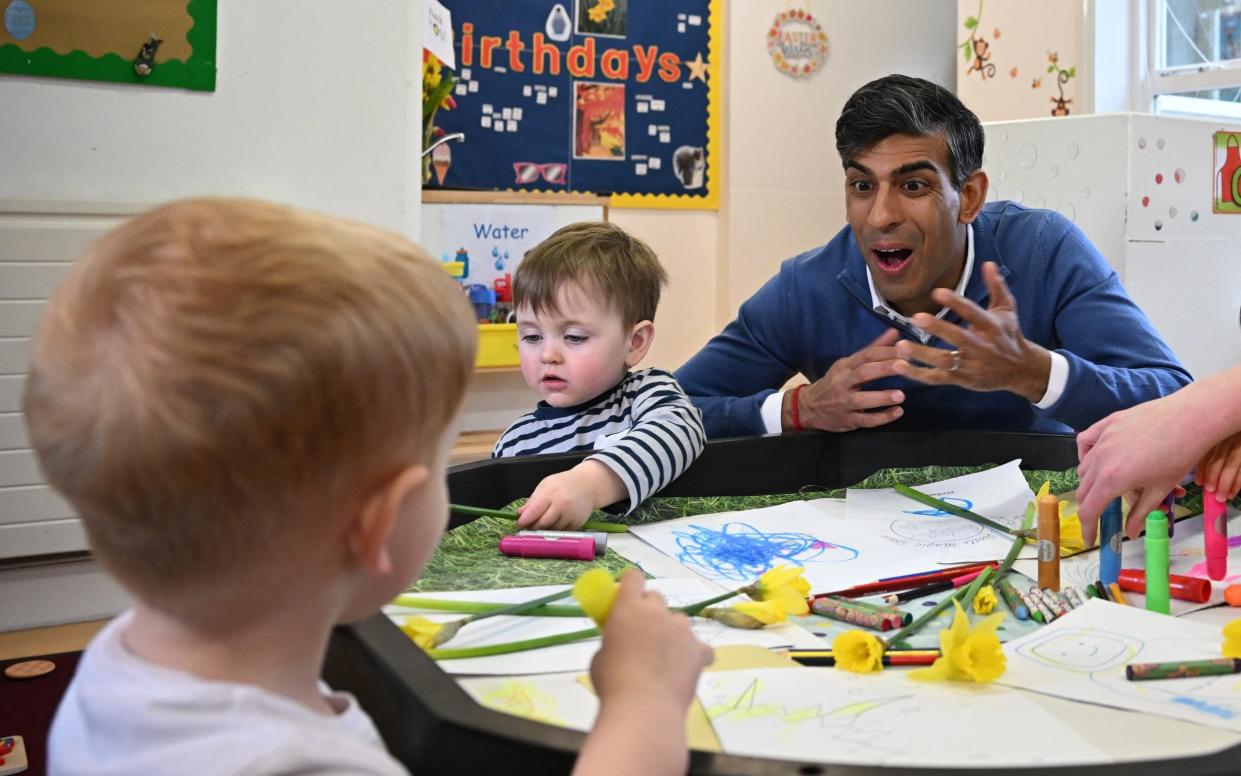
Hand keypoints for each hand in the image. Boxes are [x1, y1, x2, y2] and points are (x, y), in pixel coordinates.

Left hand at [517, 460, 624, 529]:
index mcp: (551, 493)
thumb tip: (520, 513)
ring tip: (543, 522)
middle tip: (529, 526)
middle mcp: (562, 505)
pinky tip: (556, 521)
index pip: (534, 511)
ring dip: (544, 529)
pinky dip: (556, 529)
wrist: (588, 485)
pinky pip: (562, 531)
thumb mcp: (546, 485)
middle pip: (542, 523)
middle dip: (533, 527)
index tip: (519, 524)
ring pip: (552, 530)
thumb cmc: (564, 483)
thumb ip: (533, 500)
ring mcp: (571, 515)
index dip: (524, 520)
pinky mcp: (578, 523)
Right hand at [590, 570, 712, 712]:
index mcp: (628, 608)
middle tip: (642, 634)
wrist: (645, 709)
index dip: (630, 585)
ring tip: (665, 656)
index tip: (626, 599)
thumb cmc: (613, 683)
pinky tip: (686, 667)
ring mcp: (681, 630)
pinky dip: (694, 654)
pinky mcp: (699, 650)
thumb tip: (620, 644)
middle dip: (650, 610)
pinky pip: (701, 647)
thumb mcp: (601, 657)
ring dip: (672, 631)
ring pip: (679, 620)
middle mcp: (657, 612)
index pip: (633, 578)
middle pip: (656, 598)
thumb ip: (613, 641)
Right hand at [787, 329, 905, 431]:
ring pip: (862, 399)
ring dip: (882, 397)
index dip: (886, 352)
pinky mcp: (847, 420)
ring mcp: (843, 402)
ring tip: (901, 395)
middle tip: (905, 367)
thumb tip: (895, 332)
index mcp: (845, 366)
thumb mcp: (849, 363)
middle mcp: (843, 382)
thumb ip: (873, 349)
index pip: (866, 355)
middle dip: (884, 369)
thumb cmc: (835, 382)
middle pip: (863, 373)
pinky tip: (897, 412)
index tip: (906, 350)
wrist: (809, 407)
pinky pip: (865, 420)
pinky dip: (882, 418)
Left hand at [894, 262, 1050, 402]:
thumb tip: (988, 263)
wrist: (1020, 370)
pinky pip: (936, 378)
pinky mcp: (960, 379)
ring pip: (944, 361)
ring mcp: (970, 365)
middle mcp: (982, 347)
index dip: (956, 303)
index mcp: (992, 327)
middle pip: (959, 338)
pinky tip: (898, 366)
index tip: (937, 292)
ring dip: (922, 355)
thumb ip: (996, 287)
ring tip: (900, 346)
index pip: (973, 313)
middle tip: (915, 317)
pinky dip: (917, 374)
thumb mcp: (1007, 310)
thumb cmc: (1009, 335)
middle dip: (938, 329)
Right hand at [1075, 397, 1207, 543]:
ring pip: (1085, 467)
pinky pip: (1085, 441)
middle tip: (1106, 514)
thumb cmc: (1179, 456)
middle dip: (1093, 506)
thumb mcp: (1160, 489)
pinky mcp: (1106, 424)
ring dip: (1093, 482)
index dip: (1087, 528)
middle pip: (1084, 491)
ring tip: (1114, 485)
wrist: (1189, 418)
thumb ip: (1140, 513)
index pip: (1088, 510)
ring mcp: (1101, 439)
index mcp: (1112, 480)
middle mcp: (1099, 460)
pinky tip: (1096, 456)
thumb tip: (1129, 533)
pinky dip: (1086, 453)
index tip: (1089, 539)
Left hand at [1197, 430, 1240, 500]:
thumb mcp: (1219, 439)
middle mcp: (1230, 437)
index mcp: (1218, 434)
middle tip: (1209, 491)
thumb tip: (1196, 474)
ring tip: (1220, 497)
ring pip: (1232, 465)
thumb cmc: (1229, 441)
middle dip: (1213, 476)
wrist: (1239, 421)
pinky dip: (1238, 483)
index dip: (1201, 468)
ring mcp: (1240, 445)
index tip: (1198, 482)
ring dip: (1225, 483)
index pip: (1207, 450)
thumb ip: (1210, 450)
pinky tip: (1232, 493)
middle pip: (1219, 457)